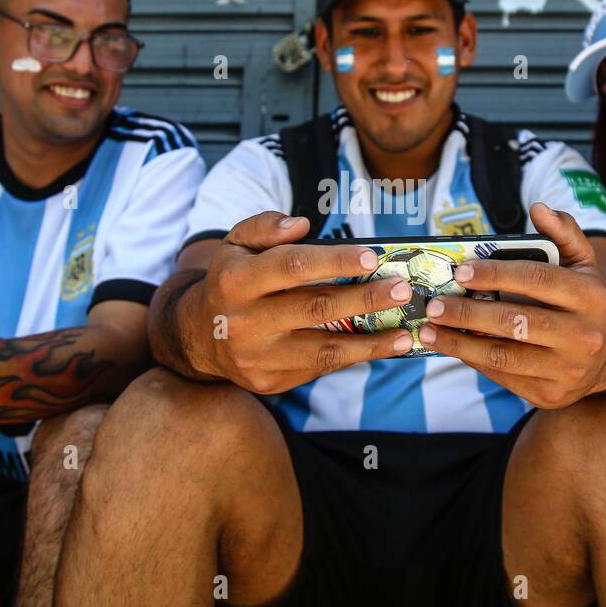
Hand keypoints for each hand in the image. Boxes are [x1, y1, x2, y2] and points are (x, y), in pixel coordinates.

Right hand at [190, 211, 411, 393]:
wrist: (200, 336)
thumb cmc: (232, 280)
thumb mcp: (236, 244)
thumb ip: (265, 226)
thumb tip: (301, 225)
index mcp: (236, 280)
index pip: (293, 266)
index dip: (335, 260)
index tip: (372, 257)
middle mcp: (244, 321)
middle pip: (315, 308)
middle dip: (364, 299)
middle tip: (401, 290)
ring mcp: (257, 356)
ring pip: (324, 350)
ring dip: (371, 343)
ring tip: (405, 333)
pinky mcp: (269, 381)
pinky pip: (319, 368)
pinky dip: (354, 358)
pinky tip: (382, 348)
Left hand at [417, 202, 605, 407]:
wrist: (605, 357)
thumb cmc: (580, 301)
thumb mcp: (581, 264)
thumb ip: (563, 232)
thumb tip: (538, 208)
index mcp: (592, 295)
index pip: (537, 279)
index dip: (496, 274)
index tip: (461, 271)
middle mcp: (585, 335)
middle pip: (517, 321)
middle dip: (469, 312)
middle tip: (435, 304)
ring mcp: (568, 369)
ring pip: (505, 355)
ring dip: (460, 342)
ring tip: (430, 330)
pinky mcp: (551, 394)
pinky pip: (504, 376)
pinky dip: (473, 360)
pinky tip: (452, 346)